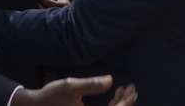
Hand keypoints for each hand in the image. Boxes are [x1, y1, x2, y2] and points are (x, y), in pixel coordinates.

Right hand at [11, 75, 136, 105]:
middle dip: (124, 102)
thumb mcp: (71, 87)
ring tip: (123, 89)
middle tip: (131, 88)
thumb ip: (91, 85)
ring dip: (118, 103)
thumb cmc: (51, 96)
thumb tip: (110, 81)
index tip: (132, 91)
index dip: (126, 102)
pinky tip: (112, 94)